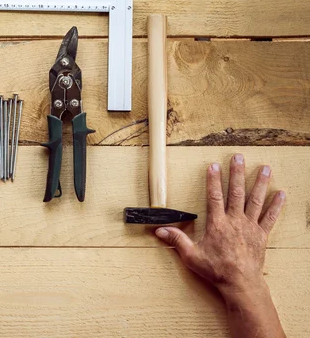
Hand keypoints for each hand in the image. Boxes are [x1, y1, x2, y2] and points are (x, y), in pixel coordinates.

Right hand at [155, 153, 286, 337]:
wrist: (240, 284)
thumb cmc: (216, 270)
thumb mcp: (191, 255)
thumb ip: (177, 240)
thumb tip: (159, 230)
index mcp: (217, 224)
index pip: (214, 196)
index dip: (213, 180)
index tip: (214, 165)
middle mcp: (235, 221)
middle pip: (236, 193)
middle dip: (237, 173)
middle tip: (239, 157)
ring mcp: (250, 227)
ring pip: (255, 201)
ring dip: (259, 183)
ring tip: (264, 168)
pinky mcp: (261, 236)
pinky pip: (270, 218)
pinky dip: (276, 205)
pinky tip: (281, 194)